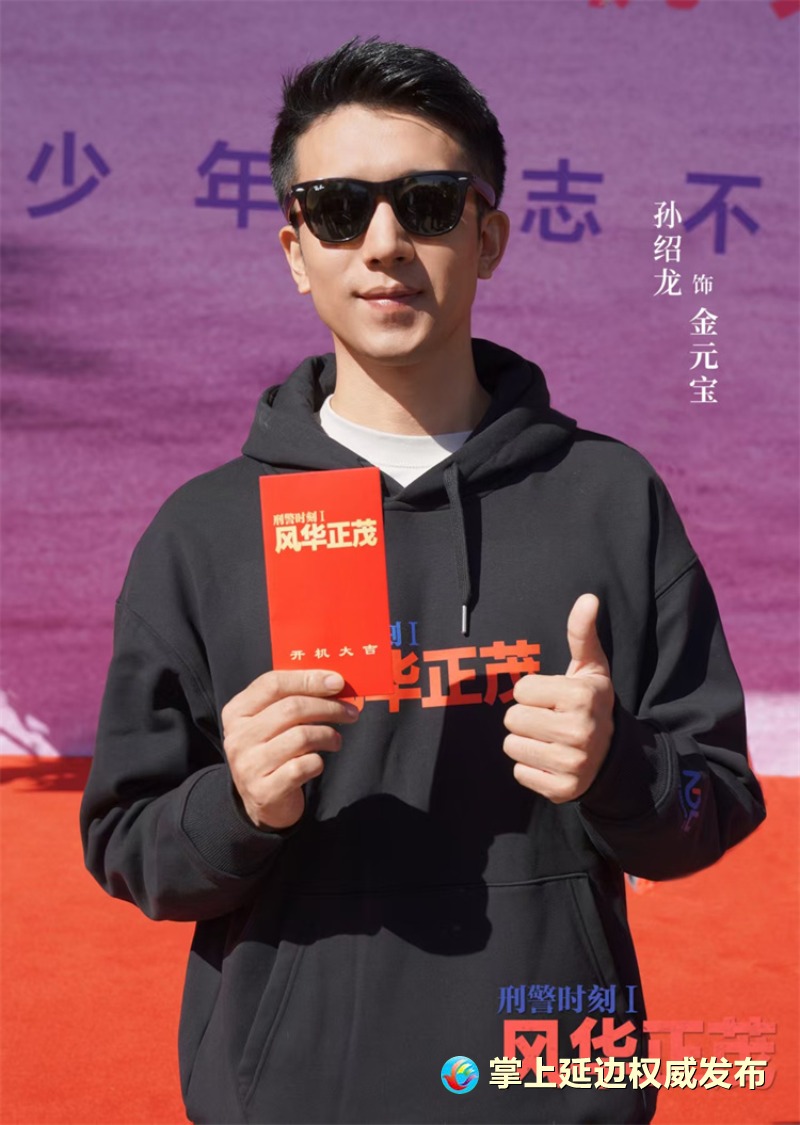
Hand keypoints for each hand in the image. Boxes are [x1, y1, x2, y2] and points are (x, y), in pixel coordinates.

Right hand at [221, 670, 359, 829]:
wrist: (260, 801)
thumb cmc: (273, 750)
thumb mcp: (272, 721)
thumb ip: (292, 698)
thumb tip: (334, 681)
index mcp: (236, 712)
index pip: (273, 683)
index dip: (308, 679)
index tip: (337, 682)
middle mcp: (237, 737)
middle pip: (291, 709)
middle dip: (328, 707)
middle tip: (350, 712)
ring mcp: (248, 765)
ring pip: (301, 737)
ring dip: (327, 735)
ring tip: (336, 740)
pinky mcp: (264, 791)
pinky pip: (302, 767)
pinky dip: (318, 762)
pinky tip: (318, 762)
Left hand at [503, 594, 613, 802]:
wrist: (614, 755)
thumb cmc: (591, 703)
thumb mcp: (590, 668)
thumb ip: (582, 633)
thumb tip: (588, 597)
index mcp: (581, 697)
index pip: (521, 689)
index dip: (534, 692)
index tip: (554, 698)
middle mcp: (578, 731)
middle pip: (512, 719)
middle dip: (526, 717)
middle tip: (550, 719)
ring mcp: (571, 764)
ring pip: (511, 746)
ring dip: (525, 742)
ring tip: (549, 739)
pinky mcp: (562, 790)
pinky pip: (519, 773)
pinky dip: (530, 767)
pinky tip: (551, 760)